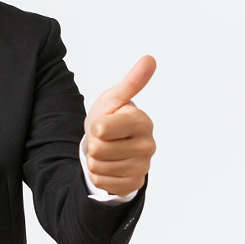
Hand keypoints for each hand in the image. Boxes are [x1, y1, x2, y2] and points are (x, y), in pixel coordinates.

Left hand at [84, 55, 155, 196]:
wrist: (111, 145)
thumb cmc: (112, 118)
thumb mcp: (115, 98)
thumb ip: (132, 81)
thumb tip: (149, 59)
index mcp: (142, 122)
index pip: (101, 129)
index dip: (96, 126)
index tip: (106, 121)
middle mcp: (148, 146)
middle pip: (98, 149)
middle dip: (94, 143)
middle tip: (105, 138)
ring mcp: (142, 167)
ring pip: (98, 167)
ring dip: (95, 159)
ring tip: (107, 151)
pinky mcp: (133, 184)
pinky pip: (101, 182)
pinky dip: (99, 174)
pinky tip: (109, 166)